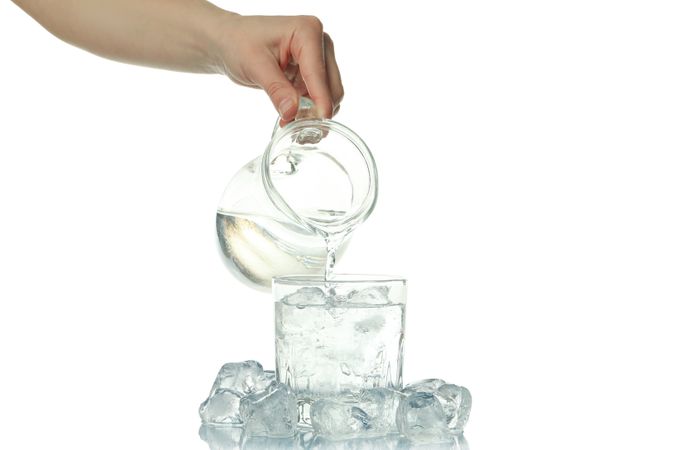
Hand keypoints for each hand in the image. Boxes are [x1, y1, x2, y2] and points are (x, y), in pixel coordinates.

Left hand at [215, 14, 343, 125]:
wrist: (229, 41)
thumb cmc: (238, 43)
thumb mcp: (254, 65)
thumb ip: (276, 88)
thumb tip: (292, 112)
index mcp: (308, 32)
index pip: (319, 72)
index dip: (321, 99)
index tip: (321, 121)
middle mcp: (319, 43)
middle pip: (331, 86)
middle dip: (319, 110)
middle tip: (300, 131)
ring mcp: (318, 58)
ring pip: (327, 95)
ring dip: (314, 113)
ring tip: (292, 126)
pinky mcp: (311, 73)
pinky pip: (317, 98)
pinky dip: (308, 111)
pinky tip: (291, 118)